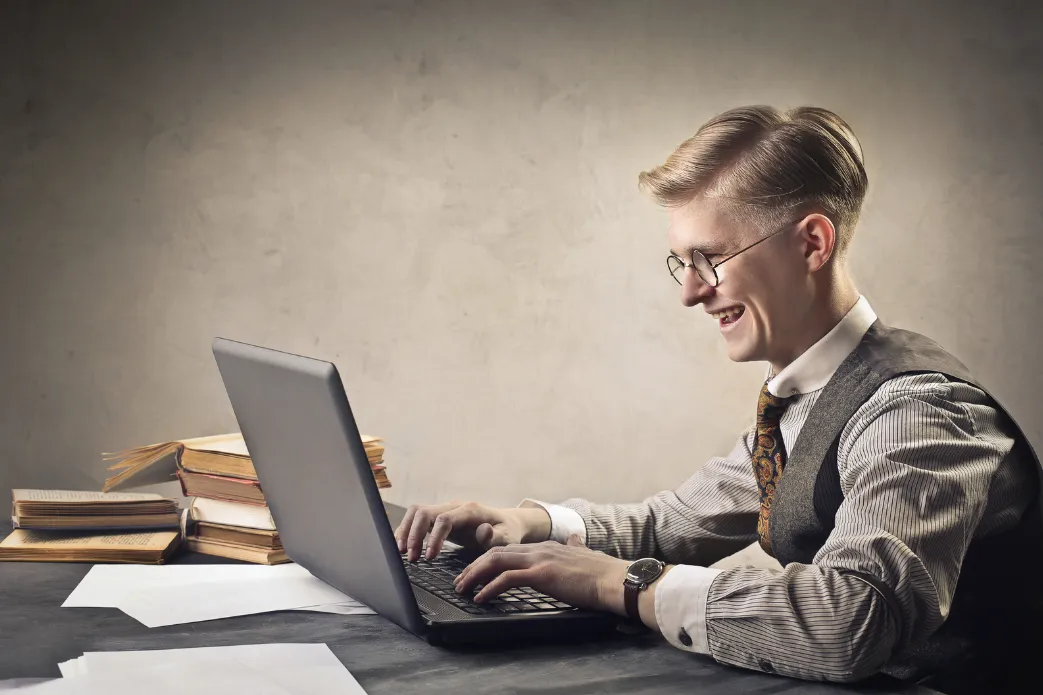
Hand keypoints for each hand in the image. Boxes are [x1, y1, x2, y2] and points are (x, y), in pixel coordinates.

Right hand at [394, 501, 550, 561]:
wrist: (505, 523)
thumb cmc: (506, 532)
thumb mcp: (506, 537)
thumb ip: (495, 536)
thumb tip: (484, 531)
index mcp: (470, 510)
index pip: (444, 519)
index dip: (434, 537)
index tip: (429, 558)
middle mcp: (454, 506)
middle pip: (425, 512)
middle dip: (414, 534)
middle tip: (412, 558)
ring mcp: (445, 509)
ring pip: (417, 512)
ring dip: (406, 531)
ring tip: (403, 553)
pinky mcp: (438, 517)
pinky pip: (417, 518)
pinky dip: (407, 530)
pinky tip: (404, 547)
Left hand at [453, 534, 630, 614]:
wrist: (616, 580)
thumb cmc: (603, 574)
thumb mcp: (584, 555)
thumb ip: (575, 547)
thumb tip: (576, 539)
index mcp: (546, 547)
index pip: (509, 550)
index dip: (488, 560)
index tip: (475, 572)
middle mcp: (539, 549)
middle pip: (496, 552)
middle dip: (474, 567)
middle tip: (460, 582)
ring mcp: (540, 559)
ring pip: (496, 561)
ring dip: (475, 576)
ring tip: (462, 589)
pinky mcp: (543, 574)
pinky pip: (507, 579)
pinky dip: (490, 588)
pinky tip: (480, 598)